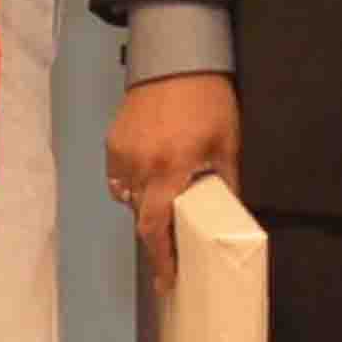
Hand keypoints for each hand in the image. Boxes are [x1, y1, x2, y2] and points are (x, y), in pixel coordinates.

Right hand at [107, 74, 244, 296]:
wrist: (176, 58)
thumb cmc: (209, 102)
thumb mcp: (227, 143)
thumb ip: (225, 183)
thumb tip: (229, 218)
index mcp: (171, 168)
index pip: (156, 226)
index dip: (161, 259)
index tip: (166, 283)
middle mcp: (140, 165)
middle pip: (141, 217)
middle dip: (156, 236)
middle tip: (172, 248)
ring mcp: (121, 154)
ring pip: (128, 198)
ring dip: (145, 207)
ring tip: (165, 199)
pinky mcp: (112, 142)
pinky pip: (118, 177)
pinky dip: (132, 185)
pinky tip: (151, 175)